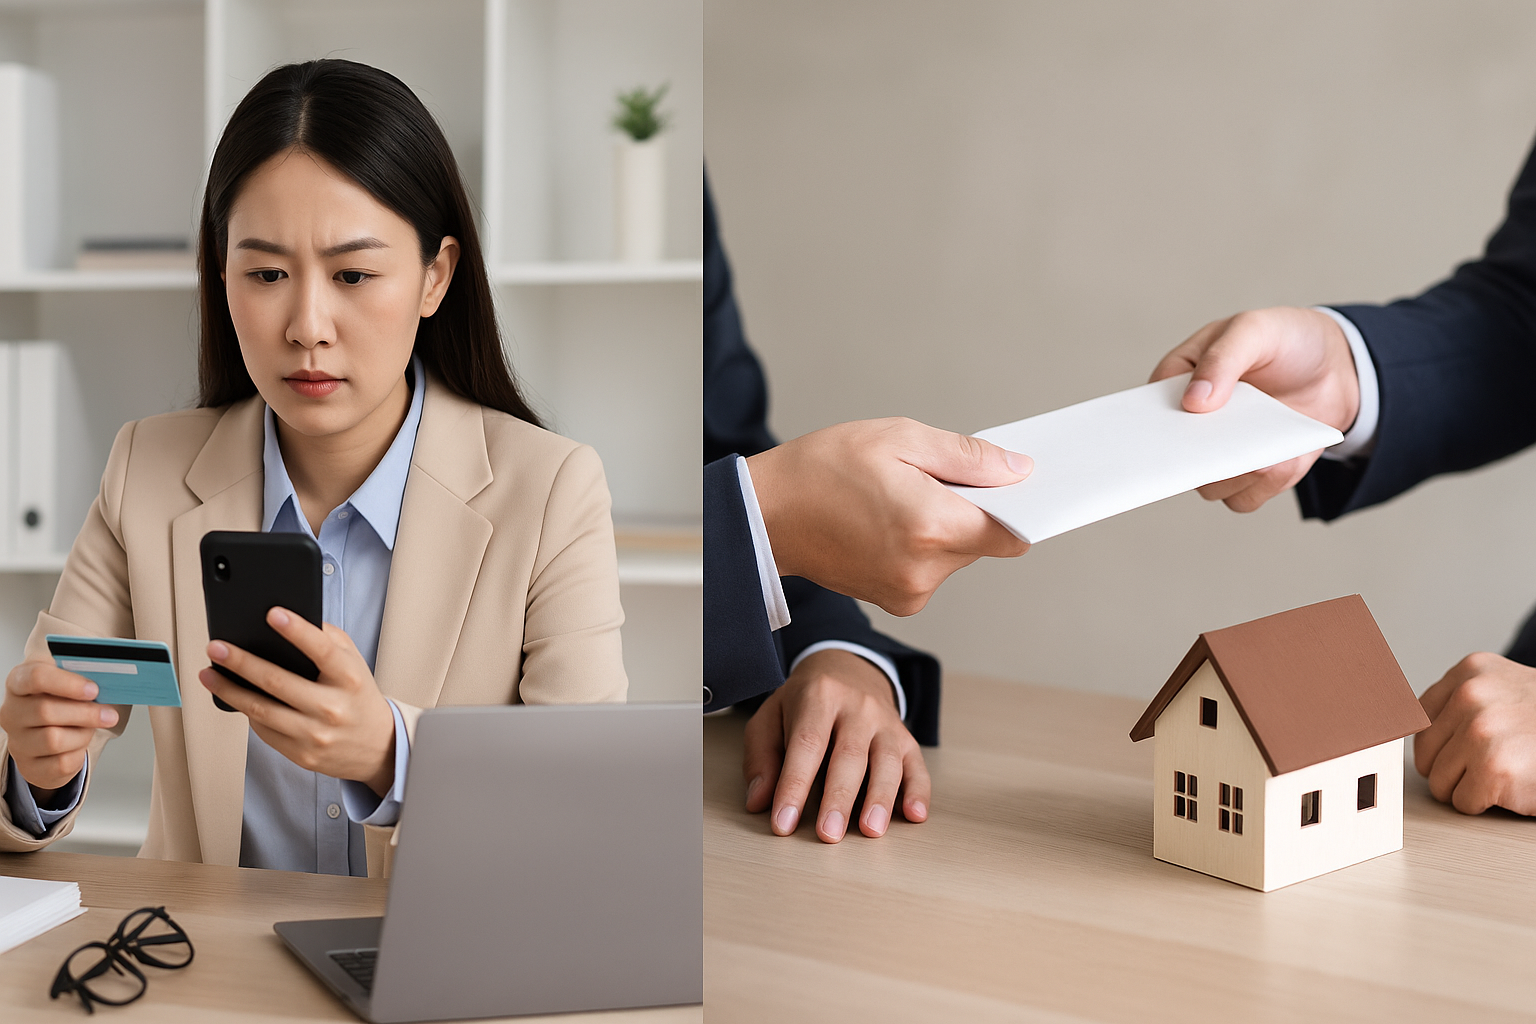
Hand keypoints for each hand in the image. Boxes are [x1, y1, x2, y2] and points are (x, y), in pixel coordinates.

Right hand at [0, 662, 119, 795]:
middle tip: (109, 714)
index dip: (68, 683)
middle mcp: (12, 712)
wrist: (48, 732)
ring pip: (53, 740)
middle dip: (85, 713)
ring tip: (90, 728)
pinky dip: (79, 754)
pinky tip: (79, 744)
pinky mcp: (30, 766)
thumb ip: (80, 669)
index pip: (35, 677)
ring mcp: (18, 741)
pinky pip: (61, 763)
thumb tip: (108, 672)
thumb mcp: (65, 678)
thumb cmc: (59, 700)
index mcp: (19, 682)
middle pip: (45, 711)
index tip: (93, 689)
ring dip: (83, 734)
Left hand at [199, 607, 395, 795]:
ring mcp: (315, 734)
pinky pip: (264, 730)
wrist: (378, 748)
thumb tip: (290, 621)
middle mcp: (332, 707)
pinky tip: (235, 697)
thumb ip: (327, 641)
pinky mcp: (301, 754)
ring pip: (261, 710)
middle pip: (278, 682)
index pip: (322, 650)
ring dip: (229, 690)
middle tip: (217, 648)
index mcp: (349, 679)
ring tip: (209, 674)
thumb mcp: (354, 663)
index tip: (273, 613)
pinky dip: (246, 711)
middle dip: (241, 662)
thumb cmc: (359, 698)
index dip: (297, 630)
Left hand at [742, 648, 929, 842]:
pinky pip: (917, 766)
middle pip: (850, 755)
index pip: (807, 744)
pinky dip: (918, 792)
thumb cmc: (805, 703)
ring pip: (887, 761)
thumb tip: (759, 801)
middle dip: (839, 798)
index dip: (794, 785)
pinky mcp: (907, 740)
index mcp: (819, 696)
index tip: (783, 822)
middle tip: (828, 834)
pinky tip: (913, 815)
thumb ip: (761, 757)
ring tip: (870, 830)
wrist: (849, 671)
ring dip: (880, 798)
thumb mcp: (772, 717)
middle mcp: (858, 707)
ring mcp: (886, 723)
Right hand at [746, 417, 1030, 615]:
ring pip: (957, 556)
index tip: (1011, 486)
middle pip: (983, 541)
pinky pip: (932, 570)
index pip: (1012, 531)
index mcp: (932, 526)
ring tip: (899, 499)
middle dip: (970, 509)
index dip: (1018, 506)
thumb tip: (1018, 471)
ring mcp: (911, 591)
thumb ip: (968, 458)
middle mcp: (926, 569)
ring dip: (944, 528)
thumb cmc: (823, 469)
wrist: (767, 515)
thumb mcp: (900, 438)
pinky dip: (922, 546)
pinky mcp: (897, 602)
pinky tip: (888, 523)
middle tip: (932, 478)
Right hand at [1149, 306, 1359, 511]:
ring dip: (1236, 473)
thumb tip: (1193, 402)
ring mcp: (1221, 453)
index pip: (1147, 414)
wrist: (1337, 367)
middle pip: (1174, 458)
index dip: (1149, 429)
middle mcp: (1192, 426)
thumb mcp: (1252, 330)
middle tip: (1222, 449)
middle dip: (1197, 459)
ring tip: (1267, 449)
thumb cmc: (1285, 340)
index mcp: (1177, 384)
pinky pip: (1244, 498)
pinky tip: (1284, 457)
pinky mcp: (1251, 475)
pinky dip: (1265, 483)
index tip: (1163, 436)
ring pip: (1208, 486)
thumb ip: (1222, 359)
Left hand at [1414, 652, 1535, 814]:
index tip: (1460, 750)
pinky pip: (1462, 801)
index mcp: (1470, 672)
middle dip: (1452, 768)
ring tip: (1504, 772)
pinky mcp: (1493, 768)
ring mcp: (1481, 730)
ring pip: (1439, 780)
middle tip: (1489, 764)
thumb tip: (1406, 726)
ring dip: (1469, 787)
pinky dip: (1485, 804)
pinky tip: (1512, 787)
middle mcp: (1471, 695)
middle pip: (1424, 752)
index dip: (1441, 744)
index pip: (1418, 718)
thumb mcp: (1503, 690)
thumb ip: (1462, 701)